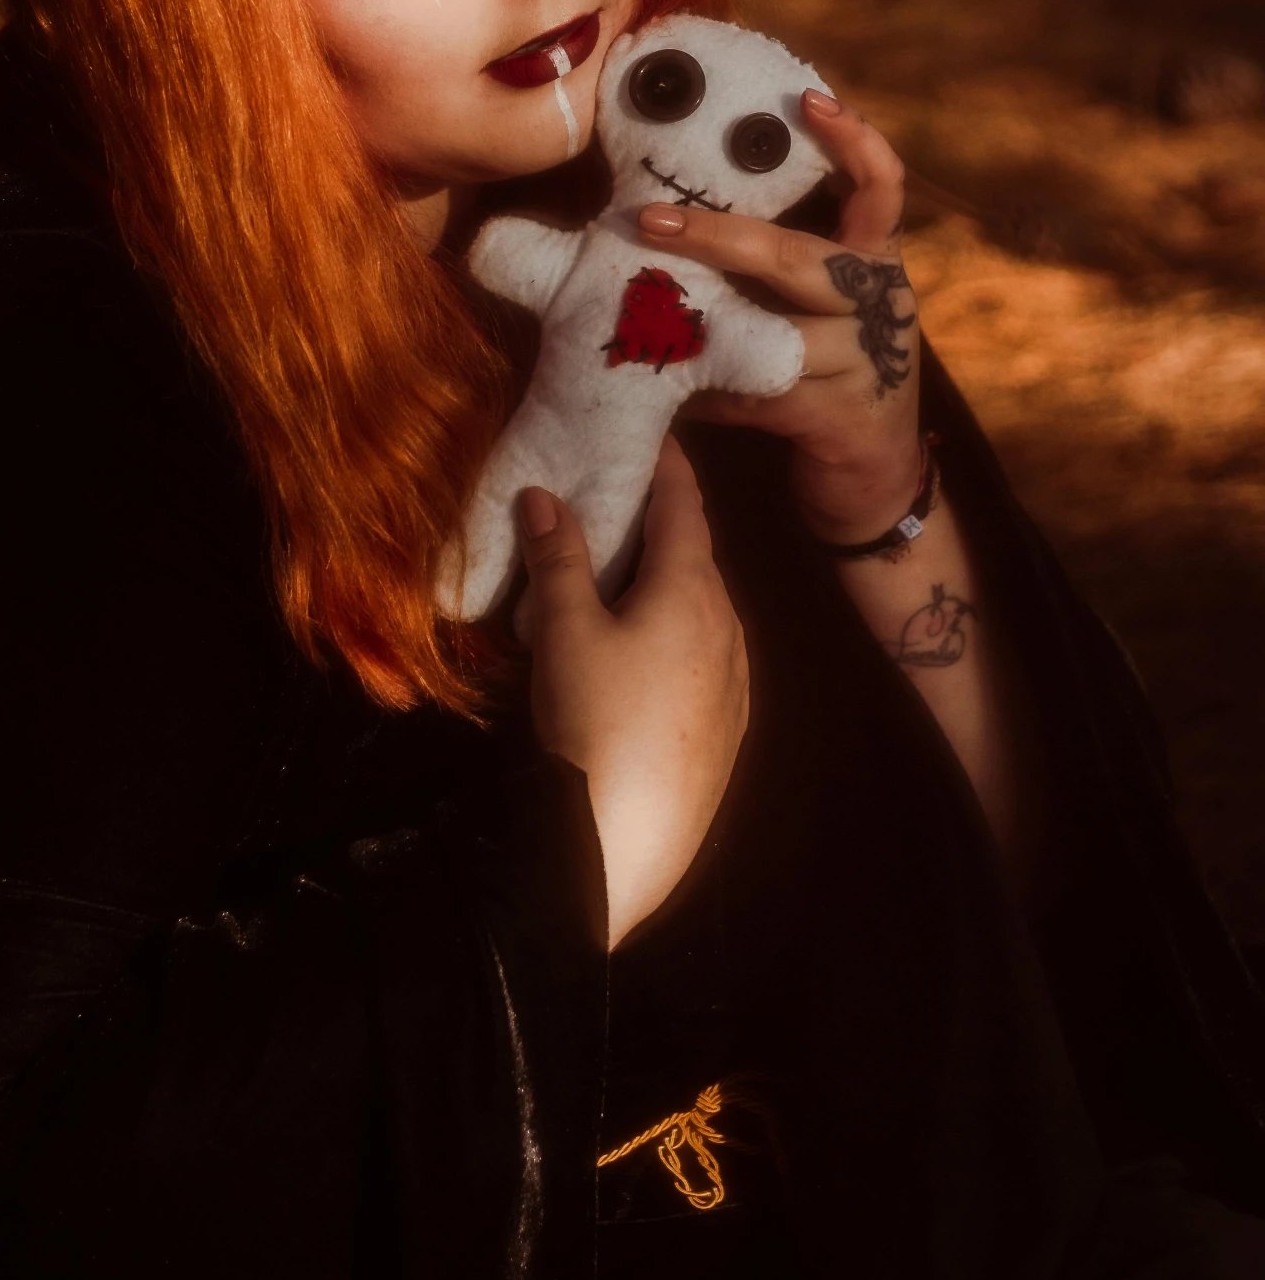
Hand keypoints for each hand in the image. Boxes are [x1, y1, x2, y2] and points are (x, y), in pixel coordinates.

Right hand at [521, 437, 748, 946]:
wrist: (623, 846)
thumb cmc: (593, 720)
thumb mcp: (564, 630)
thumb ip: (557, 556)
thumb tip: (543, 491)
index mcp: (694, 590)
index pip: (685, 503)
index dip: (664, 463)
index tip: (644, 433)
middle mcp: (729, 627)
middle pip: (696, 556)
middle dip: (657, 526)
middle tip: (611, 503)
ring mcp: (737, 683)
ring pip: (701, 609)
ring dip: (664, 583)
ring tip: (615, 578)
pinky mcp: (728, 730)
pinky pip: (703, 656)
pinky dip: (673, 632)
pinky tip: (638, 654)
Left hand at [637, 90, 924, 545]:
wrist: (874, 480)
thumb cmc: (826, 372)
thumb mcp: (813, 309)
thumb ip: (767, 268)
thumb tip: (660, 221)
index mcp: (872, 261)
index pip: (881, 188)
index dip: (853, 141)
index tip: (807, 100)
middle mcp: (880, 301)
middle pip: (799, 258)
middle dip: (717, 236)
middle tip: (649, 220)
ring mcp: (868, 361)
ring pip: (772, 333)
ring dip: (698, 329)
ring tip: (638, 316)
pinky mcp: (843, 418)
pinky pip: (758, 394)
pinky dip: (710, 394)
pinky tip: (673, 395)